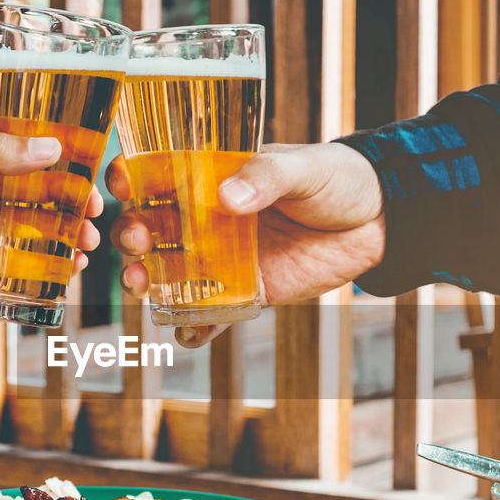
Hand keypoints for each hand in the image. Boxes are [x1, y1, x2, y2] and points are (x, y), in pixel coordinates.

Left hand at [0, 129, 104, 316]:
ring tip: (86, 247)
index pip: (24, 147)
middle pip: (37, 190)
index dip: (61, 157)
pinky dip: (47, 265)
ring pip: (33, 227)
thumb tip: (51, 147)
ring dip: (65, 235)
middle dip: (71, 203)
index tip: (90, 171)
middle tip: (94, 218)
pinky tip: (66, 271)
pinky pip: (18, 262)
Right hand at [107, 142, 384, 346]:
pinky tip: (187, 331)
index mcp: (210, 175)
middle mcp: (204, 217)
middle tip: (137, 241)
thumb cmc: (337, 179)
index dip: (129, 178)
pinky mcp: (241, 293)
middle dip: (130, 235)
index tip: (121, 185)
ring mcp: (219, 258)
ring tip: (144, 286)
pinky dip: (190, 327)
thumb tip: (227, 197)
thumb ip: (266, 177)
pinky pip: (205, 314)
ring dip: (146, 282)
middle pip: (148, 227)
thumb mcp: (303, 168)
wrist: (377, 223)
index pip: (155, 173)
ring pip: (165, 273)